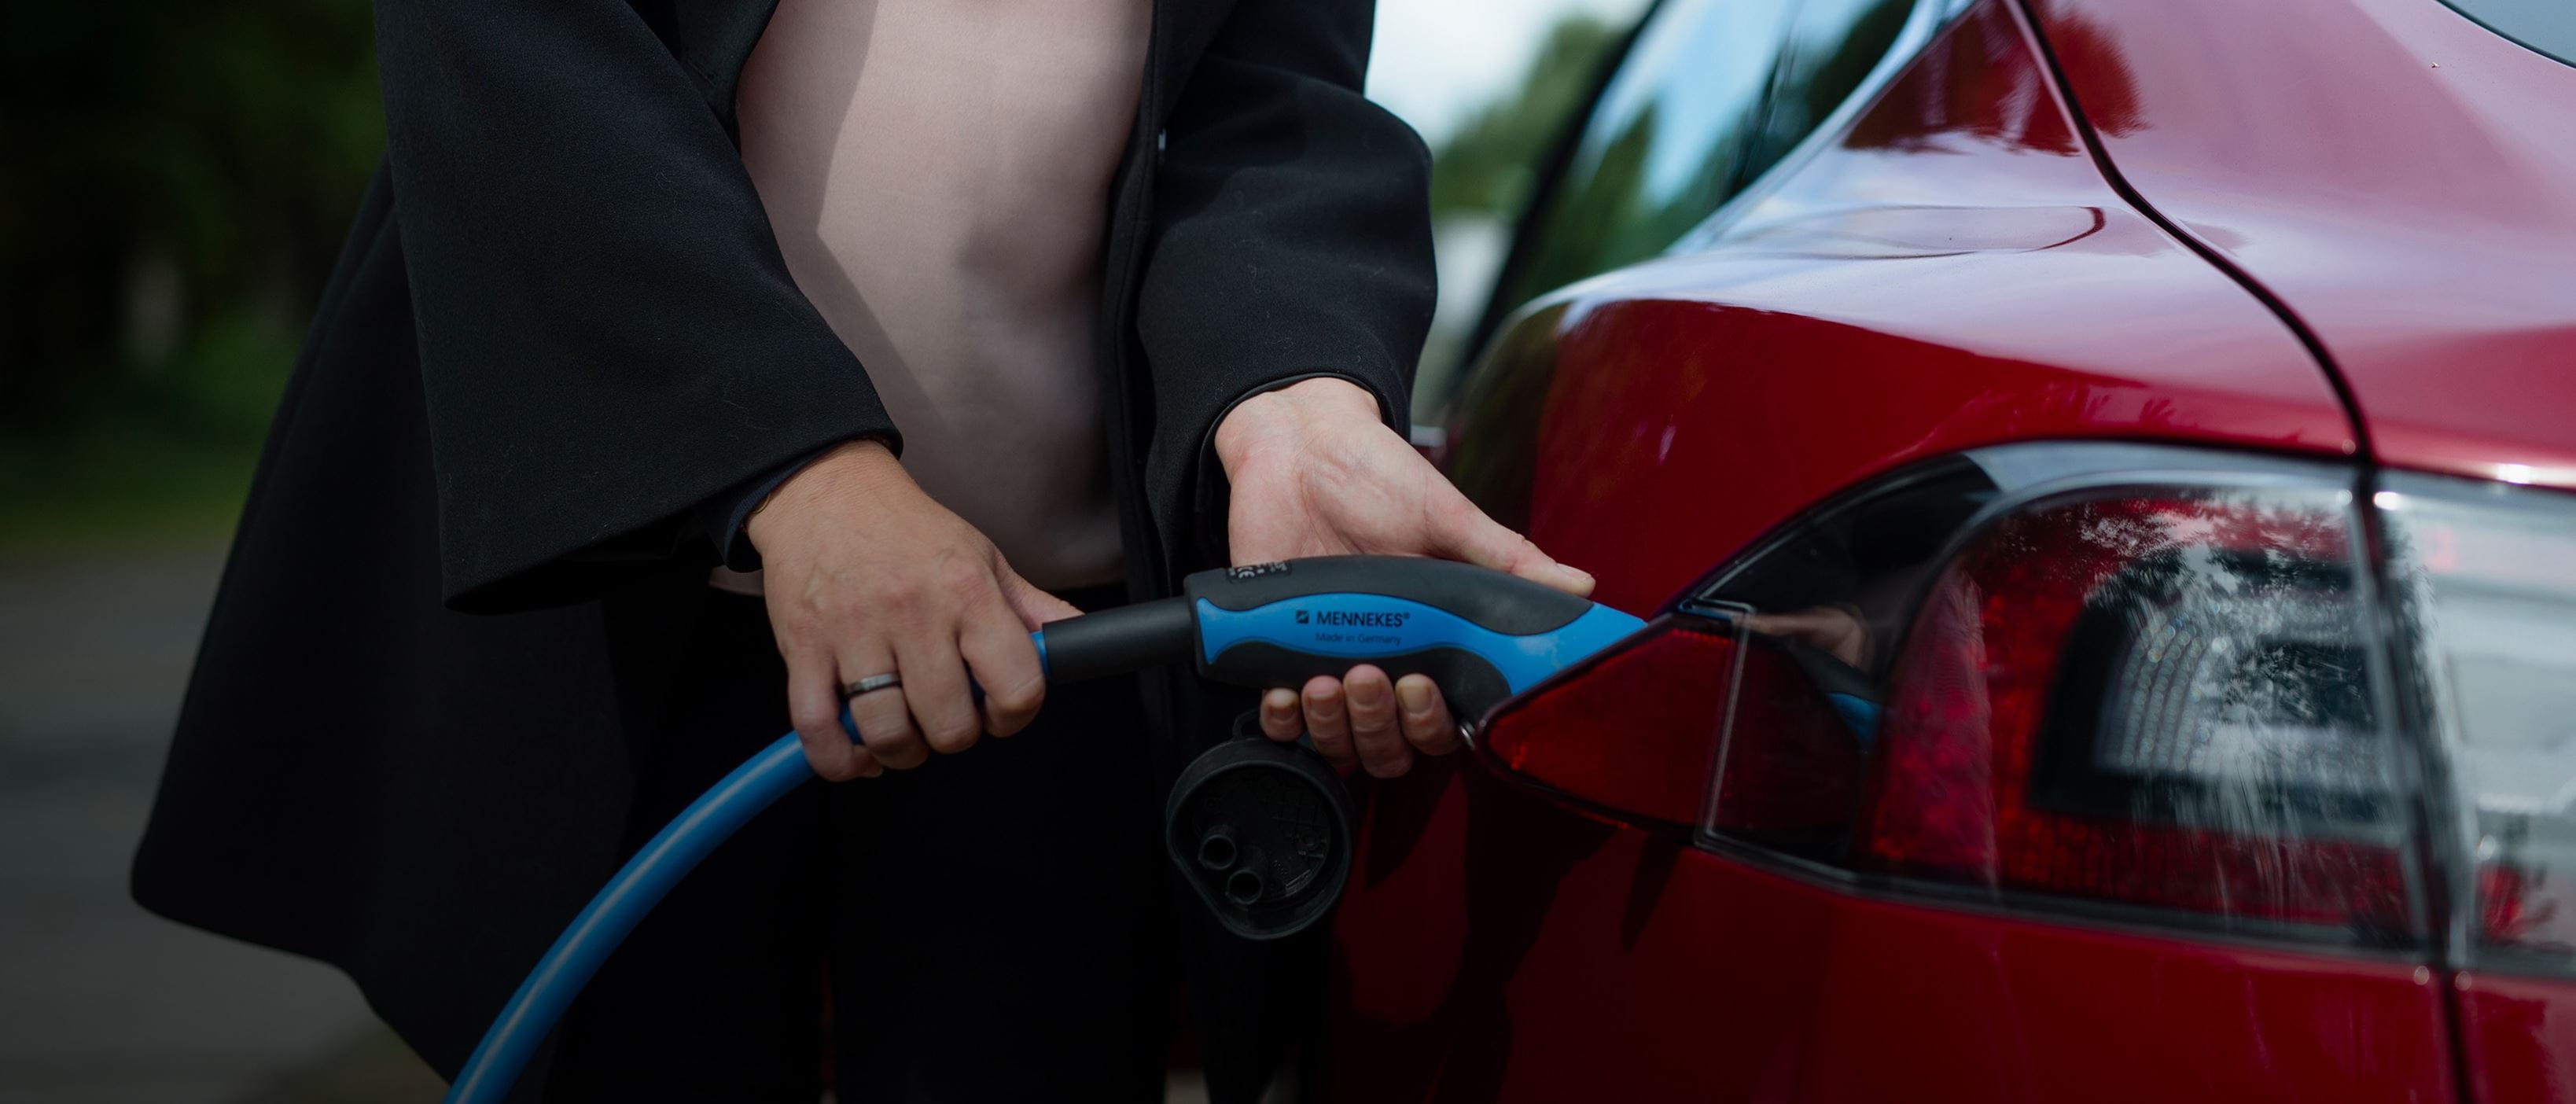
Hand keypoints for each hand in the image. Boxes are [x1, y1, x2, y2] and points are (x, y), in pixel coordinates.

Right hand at [748, 439, 1079, 780]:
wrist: (824, 490)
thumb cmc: (907, 529)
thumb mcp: (983, 557)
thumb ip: (1031, 610)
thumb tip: (1077, 644)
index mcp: (968, 592)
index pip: (1017, 686)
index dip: (1015, 715)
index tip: (999, 710)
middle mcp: (913, 613)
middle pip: (950, 725)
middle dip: (954, 735)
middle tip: (945, 715)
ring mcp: (853, 632)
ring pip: (887, 733)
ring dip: (900, 751)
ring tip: (903, 731)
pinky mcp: (802, 647)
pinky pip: (816, 729)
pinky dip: (838, 759)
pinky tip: (856, 751)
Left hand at [1216, 378, 1592, 777]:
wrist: (1298, 445)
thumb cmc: (1375, 477)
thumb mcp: (1445, 516)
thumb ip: (1505, 559)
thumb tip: (1579, 586)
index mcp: (1429, 642)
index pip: (1441, 720)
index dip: (1432, 724)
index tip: (1422, 687)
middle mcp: (1381, 662)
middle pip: (1389, 747)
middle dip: (1380, 728)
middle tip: (1371, 677)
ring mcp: (1325, 663)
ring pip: (1337, 743)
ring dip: (1332, 728)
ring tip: (1324, 683)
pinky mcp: (1274, 654)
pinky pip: (1278, 721)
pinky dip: (1280, 721)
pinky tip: (1282, 692)